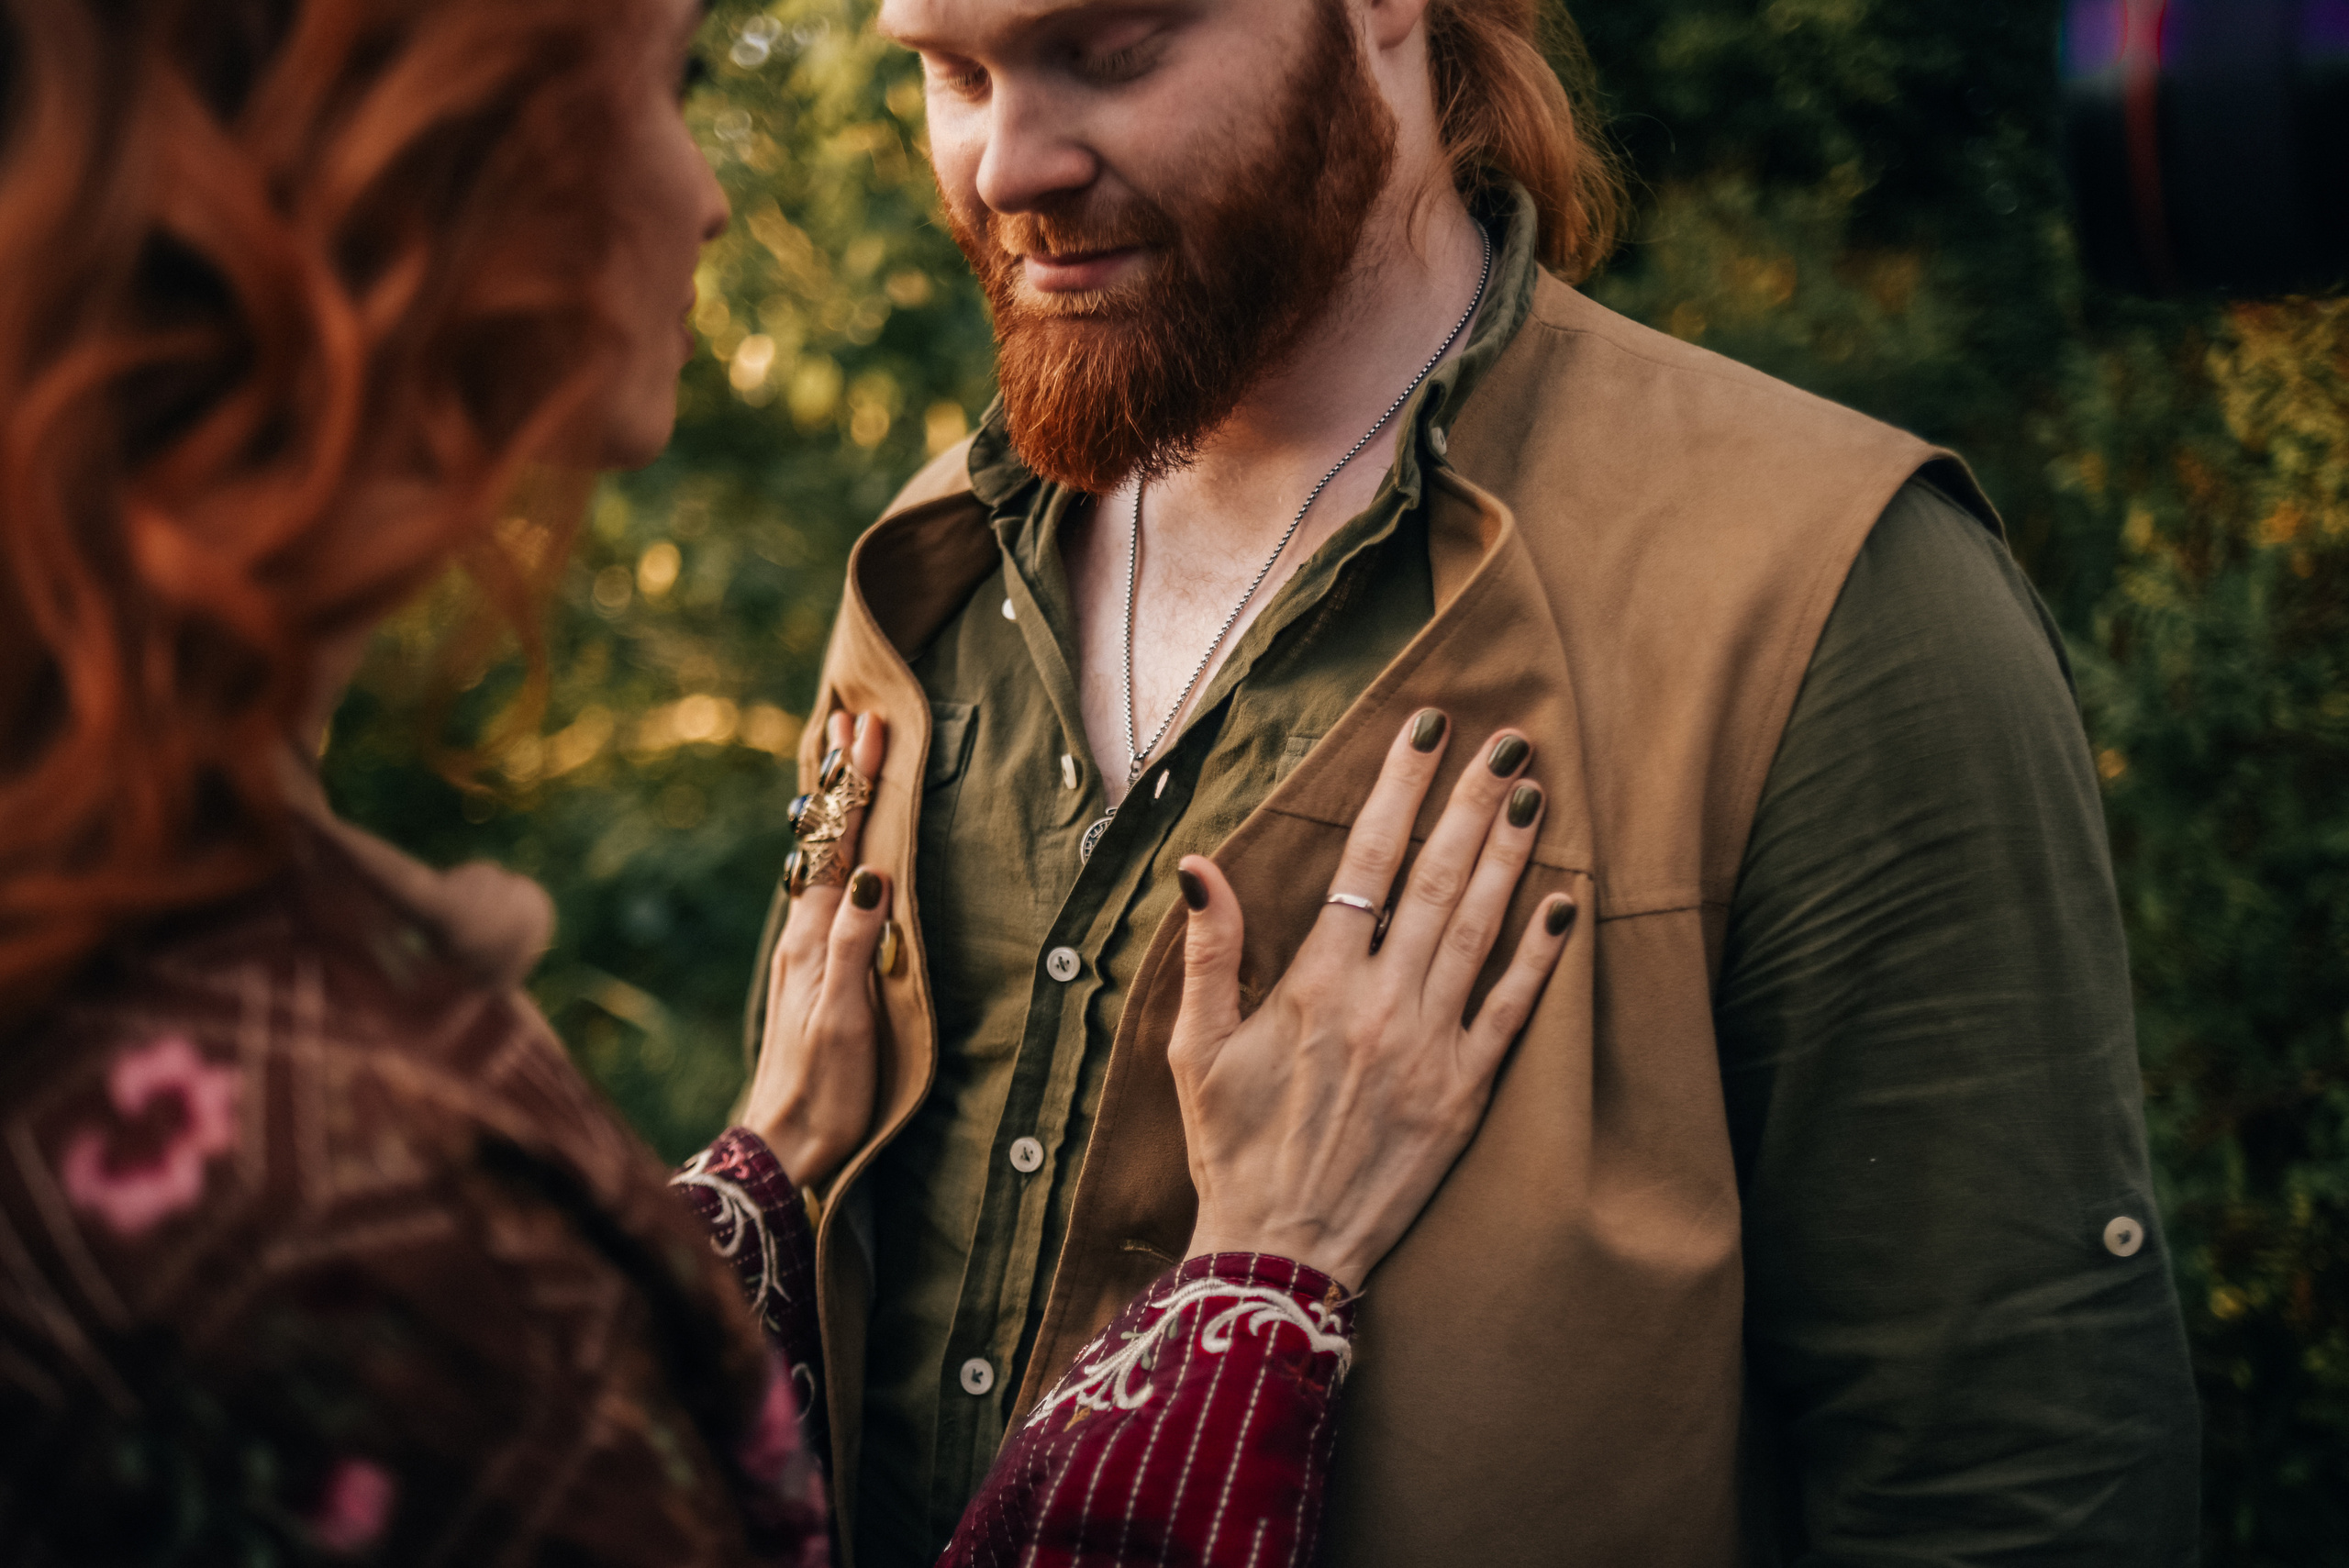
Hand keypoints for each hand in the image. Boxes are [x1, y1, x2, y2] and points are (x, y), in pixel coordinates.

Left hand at [741, 709, 888, 1187]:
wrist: (782, 1146)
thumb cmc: (823, 1088)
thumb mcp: (844, 1015)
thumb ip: (853, 943)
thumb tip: (874, 874)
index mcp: (812, 937)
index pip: (839, 845)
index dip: (855, 787)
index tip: (869, 729)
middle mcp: (801, 935)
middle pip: (823, 842)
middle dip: (841, 781)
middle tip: (854, 722)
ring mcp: (801, 954)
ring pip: (819, 863)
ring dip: (833, 811)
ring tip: (841, 765)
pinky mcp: (808, 975)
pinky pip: (819, 893)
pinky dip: (832, 854)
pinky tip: (835, 853)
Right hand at [1171, 712, 1574, 1290]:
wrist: (1284, 1251)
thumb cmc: (1232, 1148)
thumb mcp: (1194, 1050)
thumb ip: (1209, 954)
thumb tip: (1198, 867)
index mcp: (1316, 986)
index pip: (1367, 861)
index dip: (1400, 788)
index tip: (1426, 730)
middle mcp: (1381, 1005)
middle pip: (1436, 879)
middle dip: (1472, 802)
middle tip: (1508, 740)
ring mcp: (1430, 1048)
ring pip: (1479, 930)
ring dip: (1511, 857)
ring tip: (1535, 794)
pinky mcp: (1464, 1093)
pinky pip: (1511, 1010)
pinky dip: (1539, 955)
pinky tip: (1564, 904)